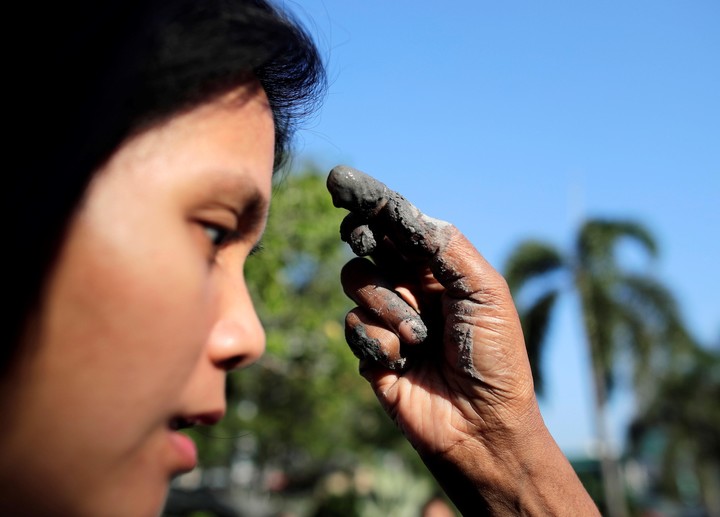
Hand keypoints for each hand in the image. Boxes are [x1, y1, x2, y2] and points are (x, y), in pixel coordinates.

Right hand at [327, 165, 597, 514]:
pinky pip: (354, 325)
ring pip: (356, 280)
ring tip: (420, 337)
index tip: (340, 182)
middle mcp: (410, 285)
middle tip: (361, 235)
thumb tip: (408, 213)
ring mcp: (387, 317)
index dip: (369, 200)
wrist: (481, 424)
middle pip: (366, 243)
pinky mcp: (370, 349)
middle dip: (362, 236)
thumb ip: (447, 247)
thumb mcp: (485, 290)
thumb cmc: (495, 356)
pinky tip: (405, 362)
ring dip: (389, 306)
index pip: (397, 224)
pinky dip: (380, 342)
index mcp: (439, 266)